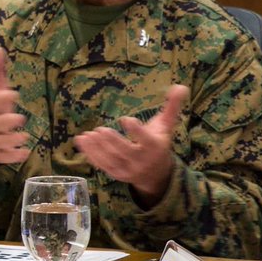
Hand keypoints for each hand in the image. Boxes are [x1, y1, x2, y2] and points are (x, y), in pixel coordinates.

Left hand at [73, 84, 188, 206]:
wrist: (156, 174)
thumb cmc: (159, 143)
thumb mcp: (166, 126)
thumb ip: (172, 106)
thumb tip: (180, 86)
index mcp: (155, 147)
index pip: (146, 140)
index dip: (136, 130)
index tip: (125, 119)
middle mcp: (142, 160)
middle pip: (126, 151)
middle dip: (113, 141)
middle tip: (100, 129)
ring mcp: (128, 169)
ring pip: (111, 159)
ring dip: (97, 148)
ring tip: (87, 135)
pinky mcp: (116, 174)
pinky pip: (102, 165)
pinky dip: (90, 154)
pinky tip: (81, 141)